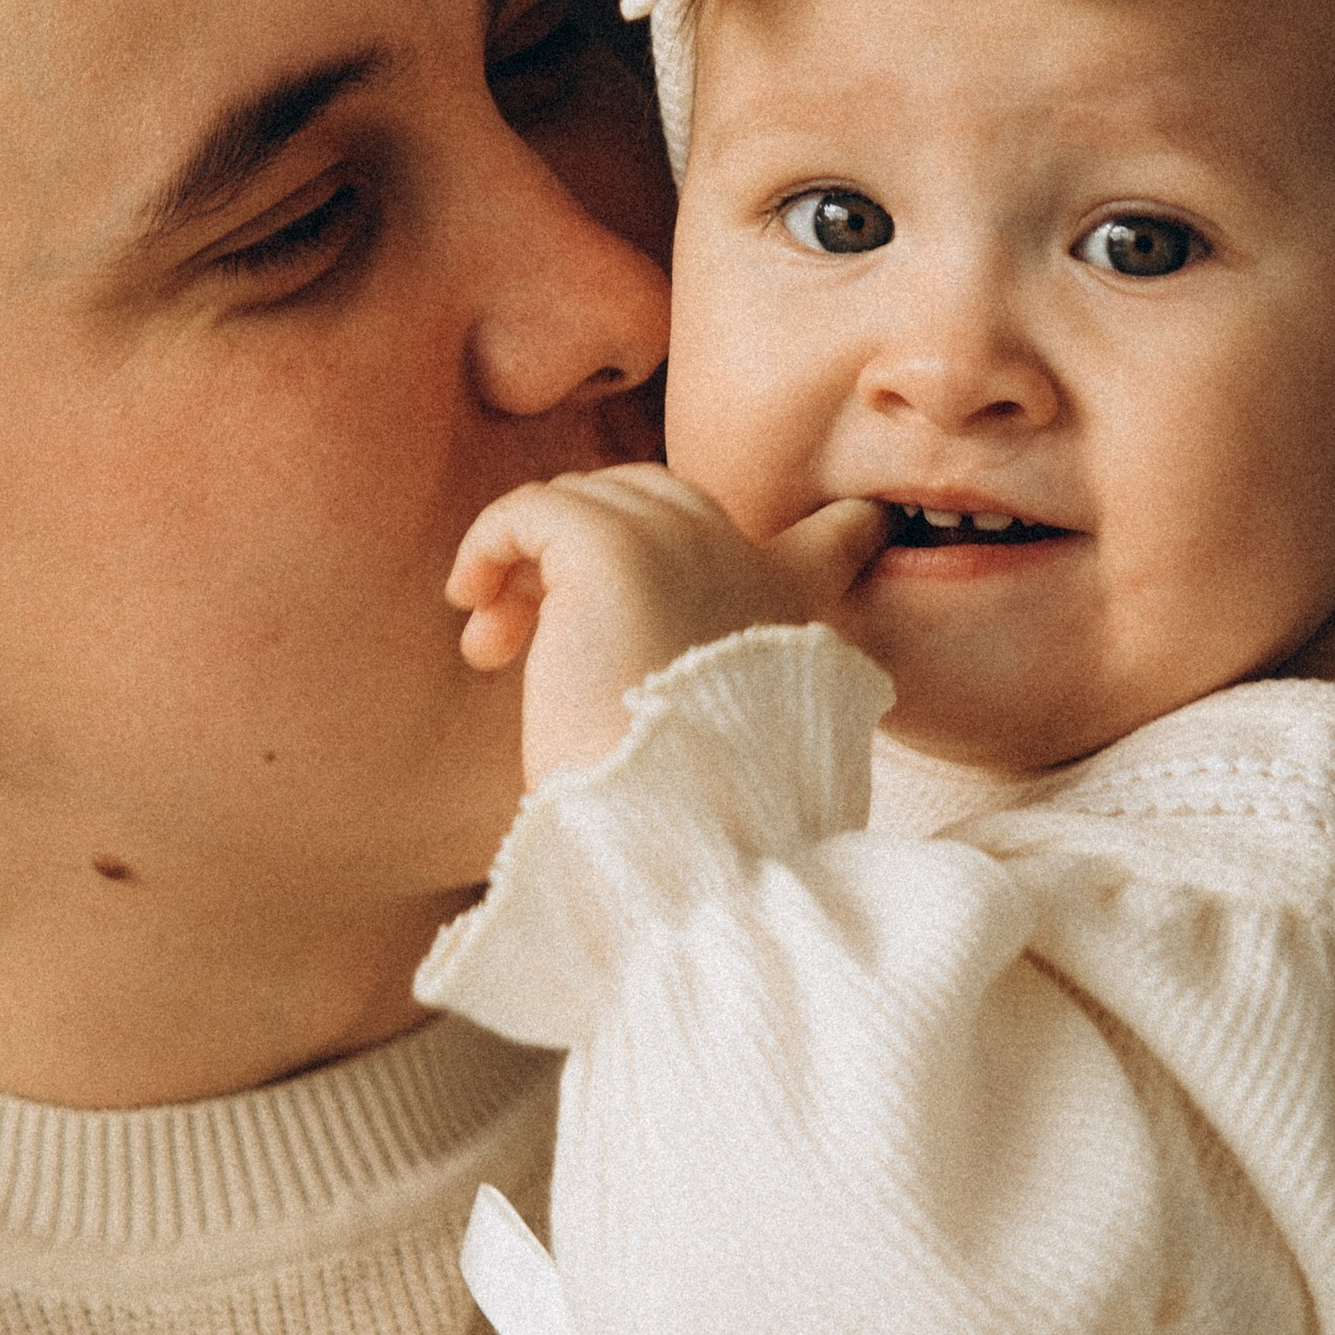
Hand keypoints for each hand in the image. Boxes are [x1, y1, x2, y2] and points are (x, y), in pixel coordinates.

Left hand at [450, 465, 885, 786]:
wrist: (668, 835)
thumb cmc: (671, 811)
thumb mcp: (711, 738)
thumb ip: (704, 679)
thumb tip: (617, 674)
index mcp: (786, 611)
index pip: (839, 538)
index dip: (841, 527)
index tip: (864, 523)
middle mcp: (741, 560)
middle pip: (652, 500)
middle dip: (583, 551)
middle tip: (526, 633)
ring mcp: (680, 542)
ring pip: (583, 501)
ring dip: (523, 564)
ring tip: (495, 644)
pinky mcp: (611, 550)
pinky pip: (529, 510)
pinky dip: (487, 544)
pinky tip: (470, 603)